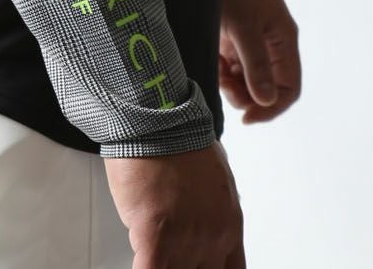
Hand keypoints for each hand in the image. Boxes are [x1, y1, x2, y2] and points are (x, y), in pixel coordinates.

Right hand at [103, 141, 246, 268]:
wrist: (159, 118)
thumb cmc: (180, 138)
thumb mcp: (216, 178)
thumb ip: (211, 212)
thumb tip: (199, 223)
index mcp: (230, 225)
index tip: (197, 267)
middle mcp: (214, 238)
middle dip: (185, 268)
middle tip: (171, 257)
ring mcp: (187, 241)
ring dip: (163, 267)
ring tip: (153, 256)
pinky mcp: (155, 237)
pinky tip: (141, 265)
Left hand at [218, 0, 300, 123]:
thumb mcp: (243, 26)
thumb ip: (255, 63)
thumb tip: (267, 101)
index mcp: (283, 41)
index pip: (289, 89)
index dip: (272, 108)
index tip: (247, 117)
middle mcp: (271, 45)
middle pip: (265, 88)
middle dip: (245, 94)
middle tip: (223, 84)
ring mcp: (252, 42)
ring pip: (246, 80)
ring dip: (230, 83)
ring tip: (215, 68)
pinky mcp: (234, 38)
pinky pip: (231, 67)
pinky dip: (220, 69)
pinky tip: (211, 58)